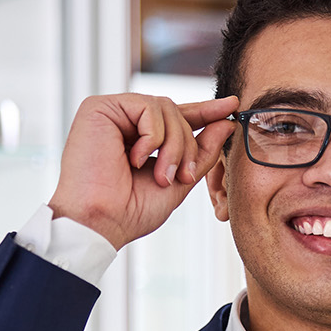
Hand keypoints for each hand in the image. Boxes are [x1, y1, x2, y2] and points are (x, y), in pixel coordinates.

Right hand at [48, 94, 240, 249]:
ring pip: (165, 107)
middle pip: (176, 112)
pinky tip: (136, 160)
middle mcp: (123, 122)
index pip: (176, 117)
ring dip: (174, 145)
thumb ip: (202, 151)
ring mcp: (111, 113)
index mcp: (138, 137)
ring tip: (161, 175)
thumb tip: (226, 122)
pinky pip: (147, 107)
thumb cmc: (130, 211)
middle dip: (188, 145)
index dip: (205, 112)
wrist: (100, 223)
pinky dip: (153, 136)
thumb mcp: (179, 181)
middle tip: (182, 177)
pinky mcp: (98, 108)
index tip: (232, 106)